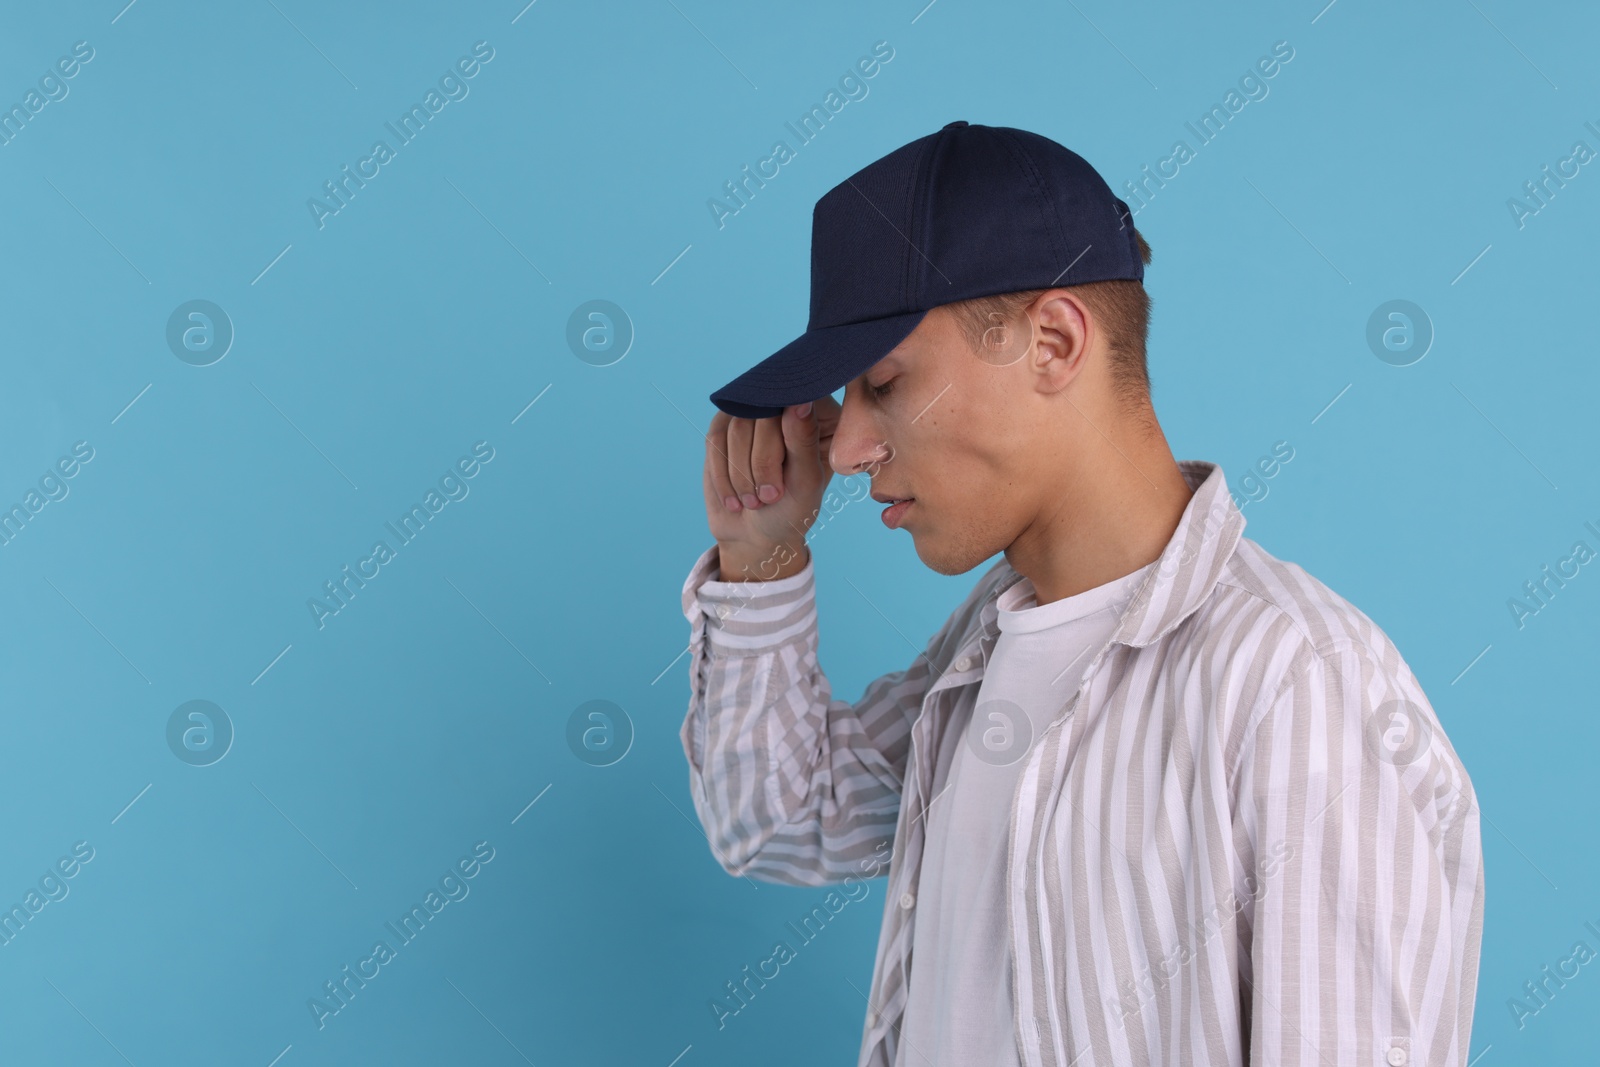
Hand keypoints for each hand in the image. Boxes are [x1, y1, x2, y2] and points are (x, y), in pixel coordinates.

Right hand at [701, 396, 841, 579]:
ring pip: (737, 424)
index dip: (787, 436)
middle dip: (762, 463)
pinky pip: (716, 438)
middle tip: (770, 497)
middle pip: (765, 411)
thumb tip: (799, 401)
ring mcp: (753, 412)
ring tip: (754, 501)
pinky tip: (735, 498)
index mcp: (822, 415)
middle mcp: (787, 406)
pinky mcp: (725, 425)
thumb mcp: (805, 482)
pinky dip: (723, 474)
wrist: (756, 535)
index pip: (800, 399)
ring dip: (741, 473)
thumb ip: (804, 441)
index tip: (785, 478)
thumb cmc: (791, 510)